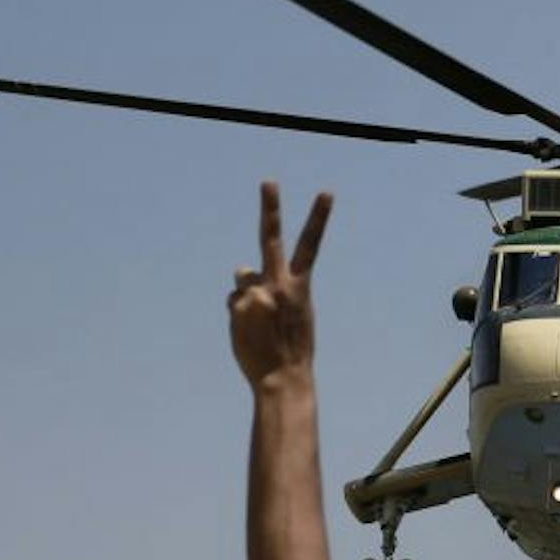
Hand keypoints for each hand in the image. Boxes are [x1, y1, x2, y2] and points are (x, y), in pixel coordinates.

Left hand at [230, 181, 332, 390]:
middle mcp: (277, 285)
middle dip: (271, 207)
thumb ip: (275, 287)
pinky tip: (248, 332)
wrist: (283, 378)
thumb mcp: (295, 313)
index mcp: (300, 287)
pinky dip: (238, 313)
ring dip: (246, 290)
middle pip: (270, 238)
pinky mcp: (237, 307)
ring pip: (243, 277)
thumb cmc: (293, 347)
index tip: (326, 193)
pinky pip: (233, 301)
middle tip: (268, 182)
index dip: (319, 218)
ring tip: (258, 319)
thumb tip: (243, 272)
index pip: (311, 246)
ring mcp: (256, 294)